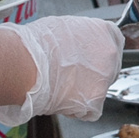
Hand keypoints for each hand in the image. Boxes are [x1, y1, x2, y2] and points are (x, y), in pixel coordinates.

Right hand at [0, 16, 124, 125]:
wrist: (25, 64)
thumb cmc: (36, 45)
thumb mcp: (64, 28)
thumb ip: (80, 36)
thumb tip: (77, 43)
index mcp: (105, 32)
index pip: (113, 44)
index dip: (98, 55)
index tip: (89, 60)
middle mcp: (110, 54)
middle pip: (109, 69)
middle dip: (94, 75)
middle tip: (71, 77)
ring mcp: (105, 78)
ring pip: (99, 90)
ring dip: (83, 92)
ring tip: (60, 88)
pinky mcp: (96, 100)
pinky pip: (91, 110)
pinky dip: (77, 110)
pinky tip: (62, 101)